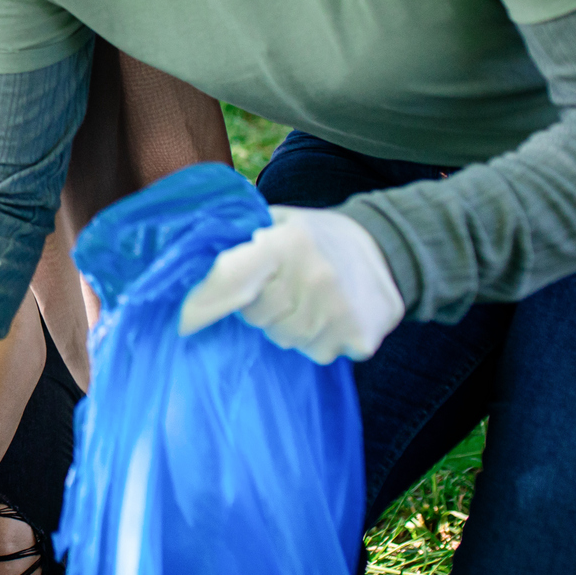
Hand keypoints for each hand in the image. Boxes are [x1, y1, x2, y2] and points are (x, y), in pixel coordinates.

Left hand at [178, 205, 404, 362]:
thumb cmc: (318, 235)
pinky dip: (317, 339)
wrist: (392, 249)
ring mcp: (338, 313)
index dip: (203, 303)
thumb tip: (188, 261)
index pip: (231, 280)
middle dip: (257, 305)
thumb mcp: (278, 222)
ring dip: (287, 325)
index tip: (184, 321)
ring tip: (308, 299)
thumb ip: (240, 239)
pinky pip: (315, 352)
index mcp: (287, 244)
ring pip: (283, 339)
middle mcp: (313, 279)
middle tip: (278, 287)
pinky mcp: (359, 340)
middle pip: (255, 316)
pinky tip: (331, 315)